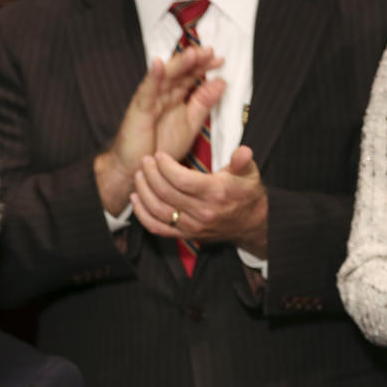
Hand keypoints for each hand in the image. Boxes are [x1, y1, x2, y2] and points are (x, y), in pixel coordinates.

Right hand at [95, 46, 224, 214]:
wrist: (139, 169)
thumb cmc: (159, 148)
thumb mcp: (190, 125)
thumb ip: (203, 104)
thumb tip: (221, 83)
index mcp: (175, 98)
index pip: (190, 76)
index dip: (204, 67)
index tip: (220, 60)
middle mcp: (162, 95)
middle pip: (179, 72)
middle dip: (193, 61)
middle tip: (209, 51)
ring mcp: (149, 100)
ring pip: (164, 77)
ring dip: (177, 64)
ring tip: (191, 54)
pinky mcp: (138, 109)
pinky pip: (146, 91)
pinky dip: (152, 77)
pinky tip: (158, 64)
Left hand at [130, 145, 268, 255]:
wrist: (251, 223)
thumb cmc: (246, 193)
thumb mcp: (249, 173)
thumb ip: (242, 161)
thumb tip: (244, 151)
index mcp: (216, 193)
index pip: (181, 180)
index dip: (165, 166)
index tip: (158, 155)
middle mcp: (202, 212)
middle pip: (166, 193)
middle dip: (151, 175)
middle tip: (144, 161)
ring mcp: (192, 226)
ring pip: (158, 210)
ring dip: (143, 192)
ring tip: (138, 175)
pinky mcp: (185, 235)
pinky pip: (157, 228)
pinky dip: (142, 215)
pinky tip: (136, 199)